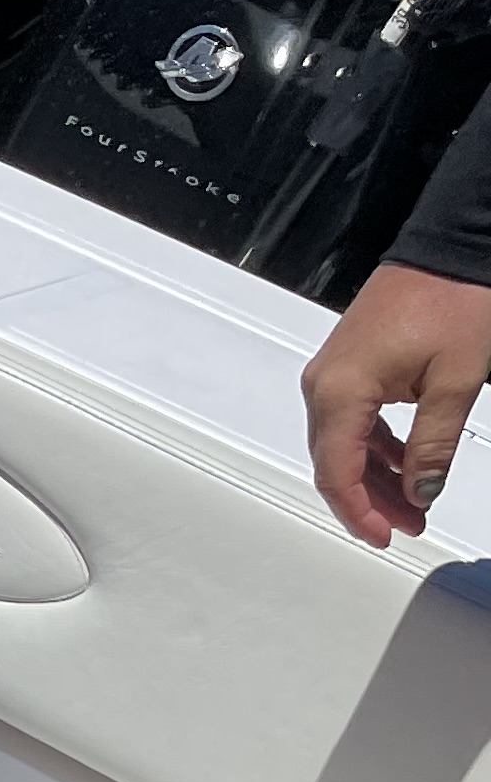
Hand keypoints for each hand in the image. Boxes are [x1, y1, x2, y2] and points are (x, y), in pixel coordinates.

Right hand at [303, 261, 490, 543]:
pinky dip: (373, 448)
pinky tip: (401, 460)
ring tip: (410, 499)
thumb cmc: (452, 296)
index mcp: (341, 391)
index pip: (338, 473)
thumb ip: (434, 445)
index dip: (361, 513)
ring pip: (341, 445)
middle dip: (369, 500)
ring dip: (372, 476)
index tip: (386, 534)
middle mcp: (324, 384)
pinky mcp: (345, 364)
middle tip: (407, 523)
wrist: (451, 246)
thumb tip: (421, 490)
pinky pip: (349, 420)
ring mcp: (331, 373)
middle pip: (334, 464)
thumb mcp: (457, 381)